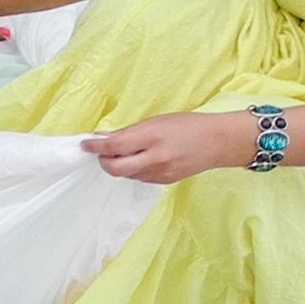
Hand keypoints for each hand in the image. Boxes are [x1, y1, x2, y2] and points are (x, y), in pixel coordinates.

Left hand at [81, 111, 252, 183]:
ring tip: (127, 152)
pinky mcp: (163, 182)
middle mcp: (155, 158)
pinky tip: (142, 159)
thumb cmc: (188, 125)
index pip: (113, 146)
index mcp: (152, 138)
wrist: (219, 142)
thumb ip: (130, 131)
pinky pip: (139, 178)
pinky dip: (133, 169)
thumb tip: (103, 138)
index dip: (95, 147)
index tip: (85, 144)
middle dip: (103, 161)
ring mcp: (159, 174)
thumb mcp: (157, 121)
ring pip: (126, 174)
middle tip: (101, 152)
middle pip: (114, 169)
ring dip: (119, 165)